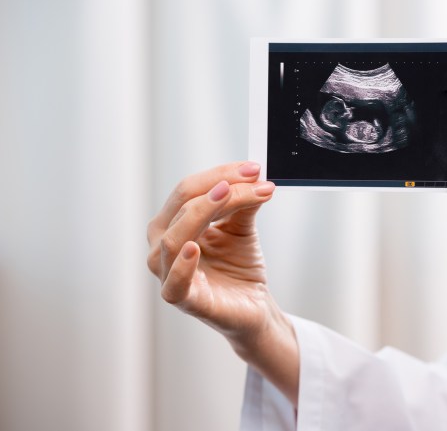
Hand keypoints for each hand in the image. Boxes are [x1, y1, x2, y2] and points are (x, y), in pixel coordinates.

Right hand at [146, 162, 298, 403]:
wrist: (254, 306)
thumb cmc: (238, 267)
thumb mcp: (241, 227)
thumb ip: (243, 203)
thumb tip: (254, 175)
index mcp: (173, 224)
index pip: (188, 190)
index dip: (220, 175)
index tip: (254, 168)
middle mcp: (164, 245)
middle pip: (181, 205)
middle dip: (219, 187)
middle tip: (253, 179)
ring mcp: (168, 273)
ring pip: (174, 237)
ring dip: (204, 211)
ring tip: (230, 196)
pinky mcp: (182, 299)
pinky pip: (174, 282)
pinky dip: (181, 265)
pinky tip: (195, 248)